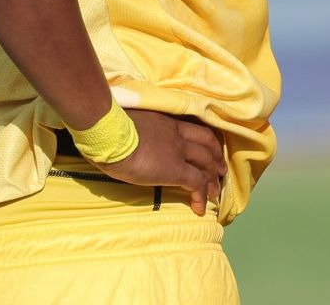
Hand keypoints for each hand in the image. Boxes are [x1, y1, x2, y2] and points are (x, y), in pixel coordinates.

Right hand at [91, 110, 226, 215]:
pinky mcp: (175, 169)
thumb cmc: (109, 127)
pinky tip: (201, 208)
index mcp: (167, 122)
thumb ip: (137, 131)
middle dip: (215, 159)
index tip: (209, 150)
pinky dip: (201, 195)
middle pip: (207, 145)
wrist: (110, 133)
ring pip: (206, 164)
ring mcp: (179, 151)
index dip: (205, 141)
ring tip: (215, 192)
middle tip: (220, 171)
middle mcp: (178, 134)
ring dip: (212, 179)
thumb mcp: (129, 123)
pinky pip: (195, 183)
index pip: (194, 129)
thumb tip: (130, 139)